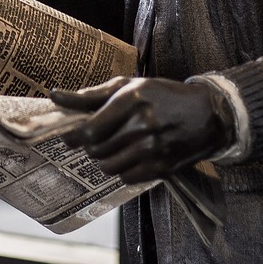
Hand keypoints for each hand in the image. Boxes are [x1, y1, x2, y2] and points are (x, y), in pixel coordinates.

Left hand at [49, 76, 234, 184]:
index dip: (74, 136)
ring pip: (108, 166)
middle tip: (98, 139)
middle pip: (96, 149)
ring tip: (115, 147)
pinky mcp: (162, 167)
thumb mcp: (129, 86)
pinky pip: (126, 177)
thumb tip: (56, 96)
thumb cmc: (162, 96)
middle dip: (91, 146)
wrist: (206, 115)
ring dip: (105, 159)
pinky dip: (123, 170)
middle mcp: (143, 124)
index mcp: (132, 99)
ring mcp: (153, 148)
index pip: (90, 129)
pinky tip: (132, 157)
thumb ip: (91, 95)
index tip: (69, 137)